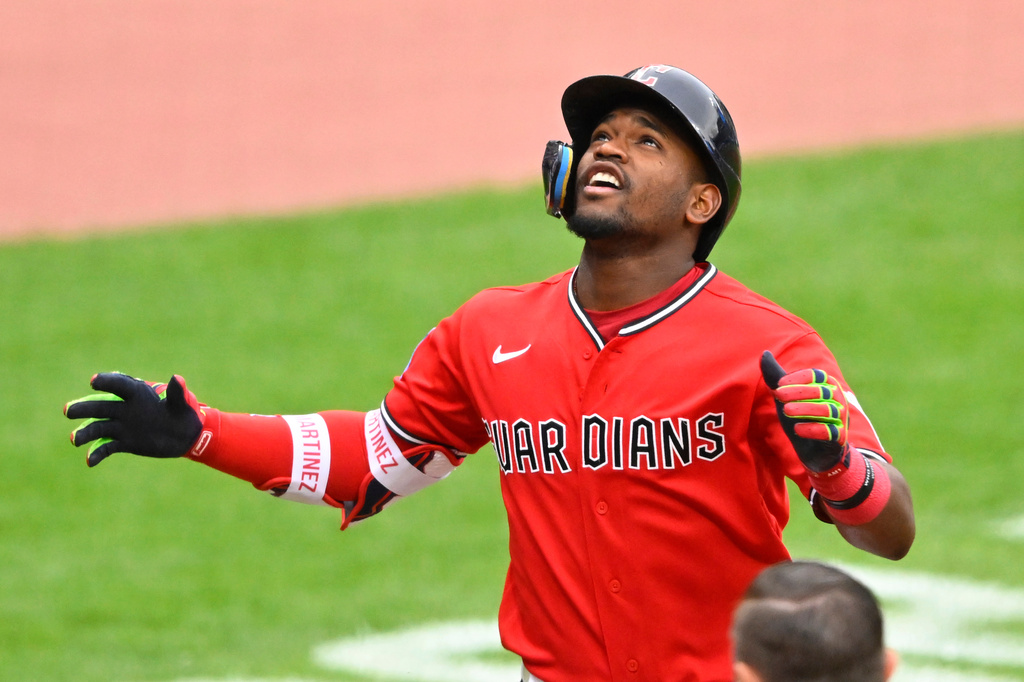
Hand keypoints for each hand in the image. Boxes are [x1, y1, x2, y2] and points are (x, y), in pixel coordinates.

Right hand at [64, 372, 204, 466]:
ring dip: (85, 432)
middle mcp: (125, 408)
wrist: (184, 436)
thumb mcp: (182, 404)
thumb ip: (177, 393)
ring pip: (98, 426)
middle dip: (85, 408)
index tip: (94, 382)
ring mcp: (122, 426)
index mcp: (138, 394)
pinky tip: (90, 461)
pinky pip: (106, 447)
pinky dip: (97, 453)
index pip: (119, 385)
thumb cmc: (184, 414)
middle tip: (69, 411)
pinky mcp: (123, 442)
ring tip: (74, 439)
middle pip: (101, 406)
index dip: (107, 382)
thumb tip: (177, 378)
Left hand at [760, 351, 849, 472]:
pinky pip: (830, 432)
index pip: (816, 375)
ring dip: (805, 409)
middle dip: (798, 392)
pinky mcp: (840, 438)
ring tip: (786, 411)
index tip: (778, 384)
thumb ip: (775, 376)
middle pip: (821, 391)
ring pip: (827, 410)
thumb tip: (764, 353)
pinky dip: (814, 429)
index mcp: (827, 385)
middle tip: (778, 396)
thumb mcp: (786, 397)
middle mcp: (838, 399)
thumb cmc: (801, 417)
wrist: (816, 450)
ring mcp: (841, 419)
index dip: (797, 378)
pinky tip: (798, 429)